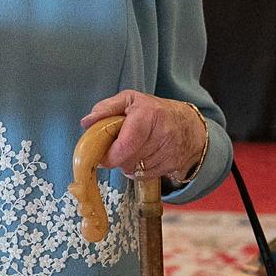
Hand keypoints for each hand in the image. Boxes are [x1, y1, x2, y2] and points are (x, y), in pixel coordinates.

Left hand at [79, 91, 207, 181]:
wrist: (189, 125)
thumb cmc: (154, 110)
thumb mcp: (130, 100)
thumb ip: (106, 108)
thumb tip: (86, 122)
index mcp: (149, 114)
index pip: (127, 144)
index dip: (112, 154)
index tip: (103, 156)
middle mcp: (163, 133)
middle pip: (129, 160)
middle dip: (118, 158)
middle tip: (117, 148)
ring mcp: (171, 151)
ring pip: (136, 170)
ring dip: (129, 164)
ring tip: (133, 149)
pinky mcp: (174, 165)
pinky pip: (146, 175)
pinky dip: (140, 170)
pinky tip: (143, 157)